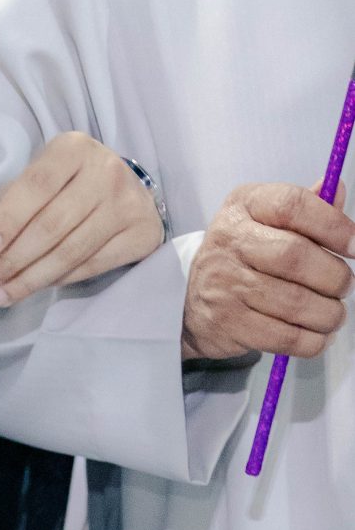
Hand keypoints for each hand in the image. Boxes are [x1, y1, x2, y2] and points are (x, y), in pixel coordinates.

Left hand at [0, 133, 163, 306]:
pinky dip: (59, 280)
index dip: (9, 219)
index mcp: (74, 148)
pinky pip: (92, 266)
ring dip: (31, 278)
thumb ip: (11, 201)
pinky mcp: (142, 234)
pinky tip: (37, 286)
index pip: (36, 186)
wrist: (127, 189)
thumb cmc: (70, 181)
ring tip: (2, 293)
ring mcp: (128, 205)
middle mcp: (106, 172)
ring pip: (71, 252)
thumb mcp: (40, 176)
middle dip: (14, 258)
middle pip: (52, 225)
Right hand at [181, 182, 353, 362]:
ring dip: (330, 314)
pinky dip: (313, 340)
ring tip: (333, 313)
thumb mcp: (265, 220)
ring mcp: (225, 283)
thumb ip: (305, 208)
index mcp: (245, 205)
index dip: (332, 225)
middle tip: (344, 285)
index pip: (291, 205)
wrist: (191, 299)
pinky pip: (286, 337)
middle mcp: (230, 240)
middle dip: (336, 277)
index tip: (354, 246)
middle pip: (296, 256)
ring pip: (296, 303)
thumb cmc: (241, 255)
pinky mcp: (228, 322)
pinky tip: (316, 333)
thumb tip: (338, 190)